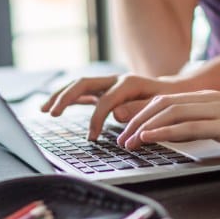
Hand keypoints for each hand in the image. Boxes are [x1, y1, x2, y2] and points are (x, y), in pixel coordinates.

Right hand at [40, 74, 182, 138]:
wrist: (175, 91)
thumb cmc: (170, 101)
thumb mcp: (161, 106)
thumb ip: (139, 110)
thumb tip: (117, 114)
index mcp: (128, 83)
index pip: (104, 101)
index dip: (96, 119)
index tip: (91, 138)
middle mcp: (115, 80)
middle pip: (83, 83)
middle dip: (65, 97)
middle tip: (52, 113)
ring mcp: (109, 84)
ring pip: (79, 85)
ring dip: (60, 96)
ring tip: (44, 109)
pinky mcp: (106, 90)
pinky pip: (83, 93)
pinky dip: (69, 99)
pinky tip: (54, 108)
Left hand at [115, 90, 219, 158]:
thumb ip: (208, 128)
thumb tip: (187, 138)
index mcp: (210, 99)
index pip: (167, 102)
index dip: (143, 115)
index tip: (128, 130)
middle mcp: (211, 99)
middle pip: (162, 105)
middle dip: (136, 121)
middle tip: (120, 138)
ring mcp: (218, 110)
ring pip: (170, 113)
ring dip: (144, 128)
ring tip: (128, 142)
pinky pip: (188, 126)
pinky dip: (164, 132)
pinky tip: (149, 139)